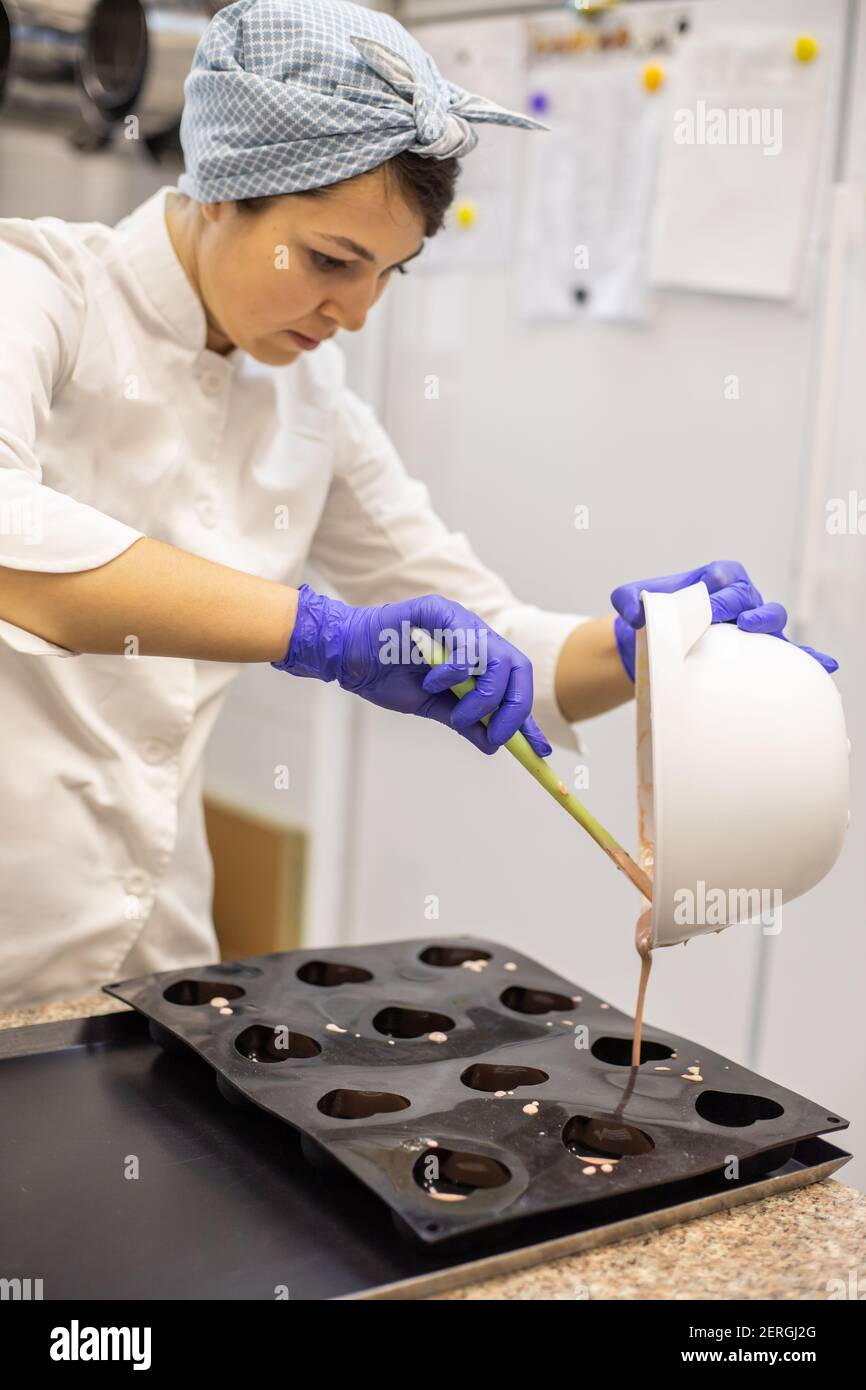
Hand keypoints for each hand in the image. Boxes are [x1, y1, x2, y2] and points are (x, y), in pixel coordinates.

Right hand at [272, 583, 552, 756]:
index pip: (513, 684)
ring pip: (500, 659)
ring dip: (485, 696)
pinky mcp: (439, 611)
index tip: (537, 750)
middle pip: (517, 668)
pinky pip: (467, 644)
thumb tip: (494, 744)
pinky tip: (434, 682)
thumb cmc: (385, 677)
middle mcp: (474, 636)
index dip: (527, 716)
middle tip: (497, 735)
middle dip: (513, 708)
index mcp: (475, 658)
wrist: (348, 659)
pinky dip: (456, 671)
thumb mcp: (432, 708)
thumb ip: (464, 720)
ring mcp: (459, 622)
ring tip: (459, 713)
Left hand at [610, 560, 837, 680]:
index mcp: (716, 577)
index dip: (716, 586)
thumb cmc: (652, 617)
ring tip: (749, 630)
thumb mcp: (632, 602)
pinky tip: (824, 665)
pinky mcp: (758, 650)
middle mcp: (740, 597)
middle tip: (720, 619)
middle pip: (746, 596)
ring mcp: (752, 623)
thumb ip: (627, 599)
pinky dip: (809, 656)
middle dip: (734, 605)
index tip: (704, 600)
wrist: (655, 644)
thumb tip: (634, 610)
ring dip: (765, 622)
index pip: (722, 576)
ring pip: (771, 617)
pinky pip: (788, 651)